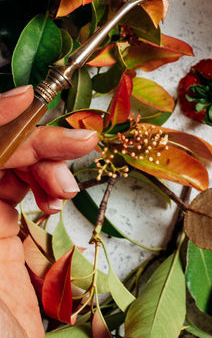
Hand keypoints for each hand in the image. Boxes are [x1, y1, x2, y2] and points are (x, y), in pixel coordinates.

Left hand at [0, 86, 96, 337]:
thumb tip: (3, 124)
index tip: (32, 98)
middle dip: (35, 139)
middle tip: (79, 144)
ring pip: (10, 165)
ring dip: (46, 162)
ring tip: (69, 185)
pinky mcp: (0, 239)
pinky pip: (22, 191)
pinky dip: (47, 185)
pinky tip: (61, 197)